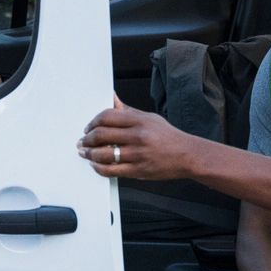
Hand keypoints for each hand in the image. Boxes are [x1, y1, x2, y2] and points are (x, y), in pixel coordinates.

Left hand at [78, 98, 198, 180]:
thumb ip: (128, 111)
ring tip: (85, 153)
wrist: (187, 155)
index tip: (88, 127)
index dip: (93, 122)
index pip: (107, 116)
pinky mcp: (138, 170)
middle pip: (101, 134)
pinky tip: (96, 165)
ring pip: (103, 154)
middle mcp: (137, 136)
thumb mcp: (149, 118)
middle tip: (82, 141)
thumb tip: (112, 100)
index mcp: (139, 121)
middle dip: (87, 139)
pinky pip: (111, 170)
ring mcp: (137, 154)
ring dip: (89, 154)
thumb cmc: (168, 136)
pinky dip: (99, 168)